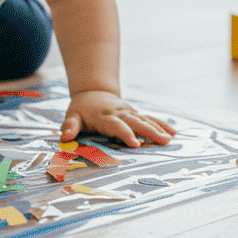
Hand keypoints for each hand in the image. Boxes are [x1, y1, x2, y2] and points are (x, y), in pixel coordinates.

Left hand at [60, 90, 176, 146]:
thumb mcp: (71, 116)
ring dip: (158, 129)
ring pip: (145, 119)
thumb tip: (65, 138)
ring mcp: (129, 112)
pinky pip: (150, 118)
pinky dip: (161, 124)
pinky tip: (173, 133)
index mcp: (105, 116)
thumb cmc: (81, 109)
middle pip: (136, 122)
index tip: (136, 144)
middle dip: (149, 132)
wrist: (93, 93)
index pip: (117, 125)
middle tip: (163, 142)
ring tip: (170, 139)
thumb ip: (69, 127)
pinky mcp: (135, 113)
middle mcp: (120, 113)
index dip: (126, 134)